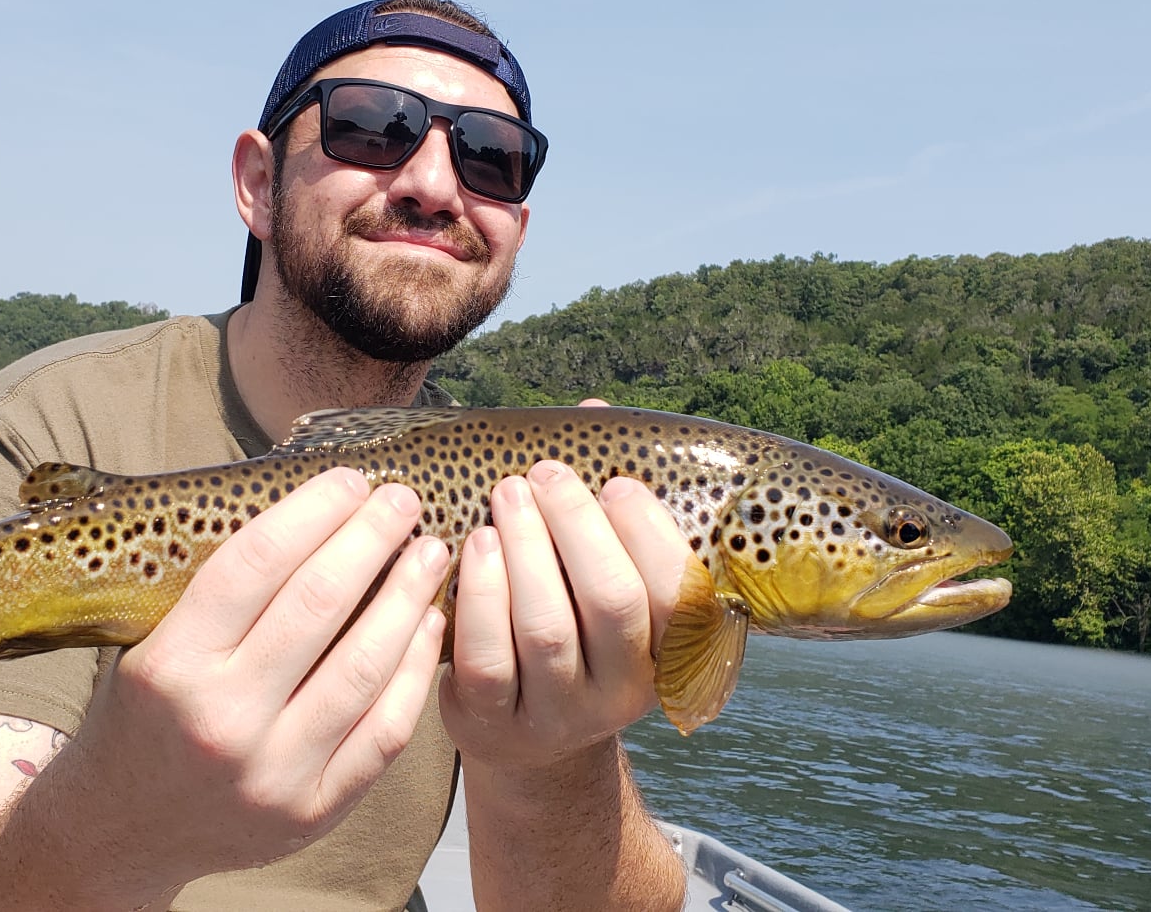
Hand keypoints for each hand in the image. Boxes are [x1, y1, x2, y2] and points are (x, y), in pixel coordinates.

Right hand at [60, 467, 447, 883]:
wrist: (122, 830)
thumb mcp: (151, 646)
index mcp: (171, 665)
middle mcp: (222, 719)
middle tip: (403, 501)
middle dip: (371, 538)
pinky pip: (383, 731)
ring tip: (428, 553)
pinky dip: (415, 672)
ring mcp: (273, 771)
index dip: (313, 511)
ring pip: (364, 666)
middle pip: (318, 604)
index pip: (255, 564)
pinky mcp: (314, 810)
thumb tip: (311, 511)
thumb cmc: (145, 717)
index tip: (351, 480)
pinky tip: (427, 626)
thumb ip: (218, 594)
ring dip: (407, 598)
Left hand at [439, 457, 687, 771]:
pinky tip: (470, 549)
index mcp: (669, 652)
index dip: (649, 533)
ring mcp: (560, 714)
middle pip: (612, 603)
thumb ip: (604, 506)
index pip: (680, 593)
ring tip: (505, 498)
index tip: (615, 482)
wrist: (524, 735)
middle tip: (544, 474)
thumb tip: (594, 414)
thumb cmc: (570, 628)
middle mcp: (625, 691)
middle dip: (576, 527)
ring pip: (546, 629)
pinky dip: (477, 596)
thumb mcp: (599, 581)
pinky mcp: (497, 724)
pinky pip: (486, 658)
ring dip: (523, 551)